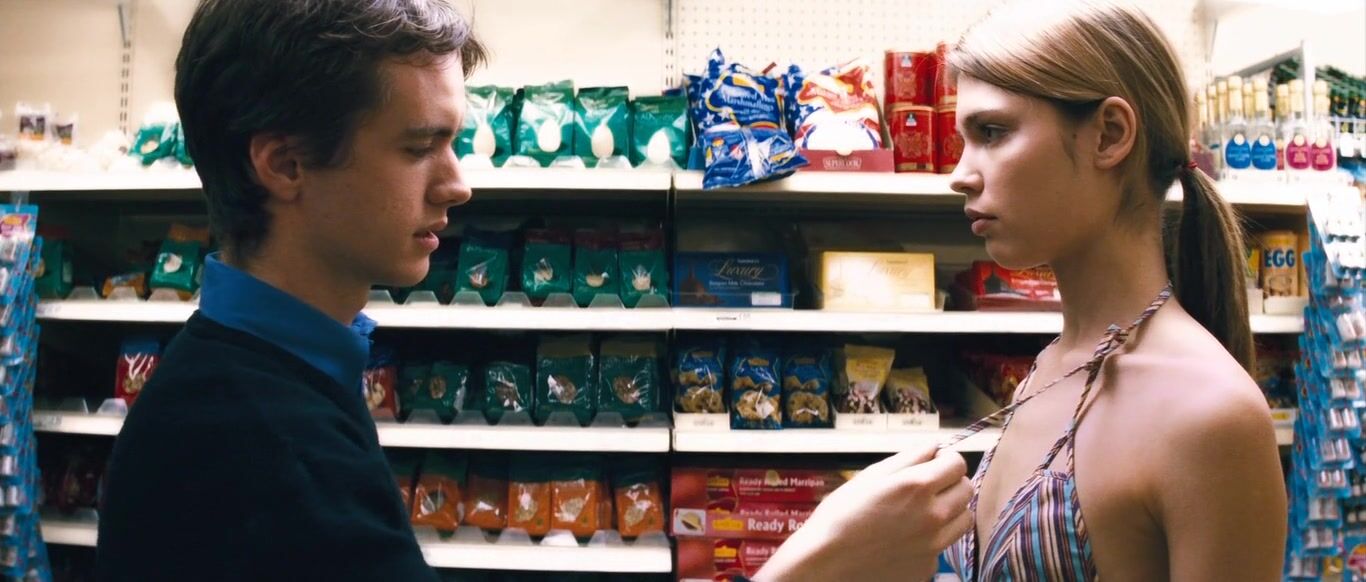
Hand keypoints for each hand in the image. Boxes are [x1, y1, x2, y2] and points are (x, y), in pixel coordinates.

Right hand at [754, 446, 972, 581]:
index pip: (958, 463)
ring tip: (923, 511)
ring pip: (963, 518)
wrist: (829, 563)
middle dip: (951, 482)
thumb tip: (933, 446)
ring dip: (951, 509)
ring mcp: (935, 545)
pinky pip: (944, 544)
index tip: (934, 462)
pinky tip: (907, 537)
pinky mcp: (929, 566)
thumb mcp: (870, 476)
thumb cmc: (841, 516)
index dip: (946, 459)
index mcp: (918, 487)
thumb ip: (908, 458)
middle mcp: (934, 516)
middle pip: (966, 490)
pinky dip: (934, 537)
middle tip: (928, 485)